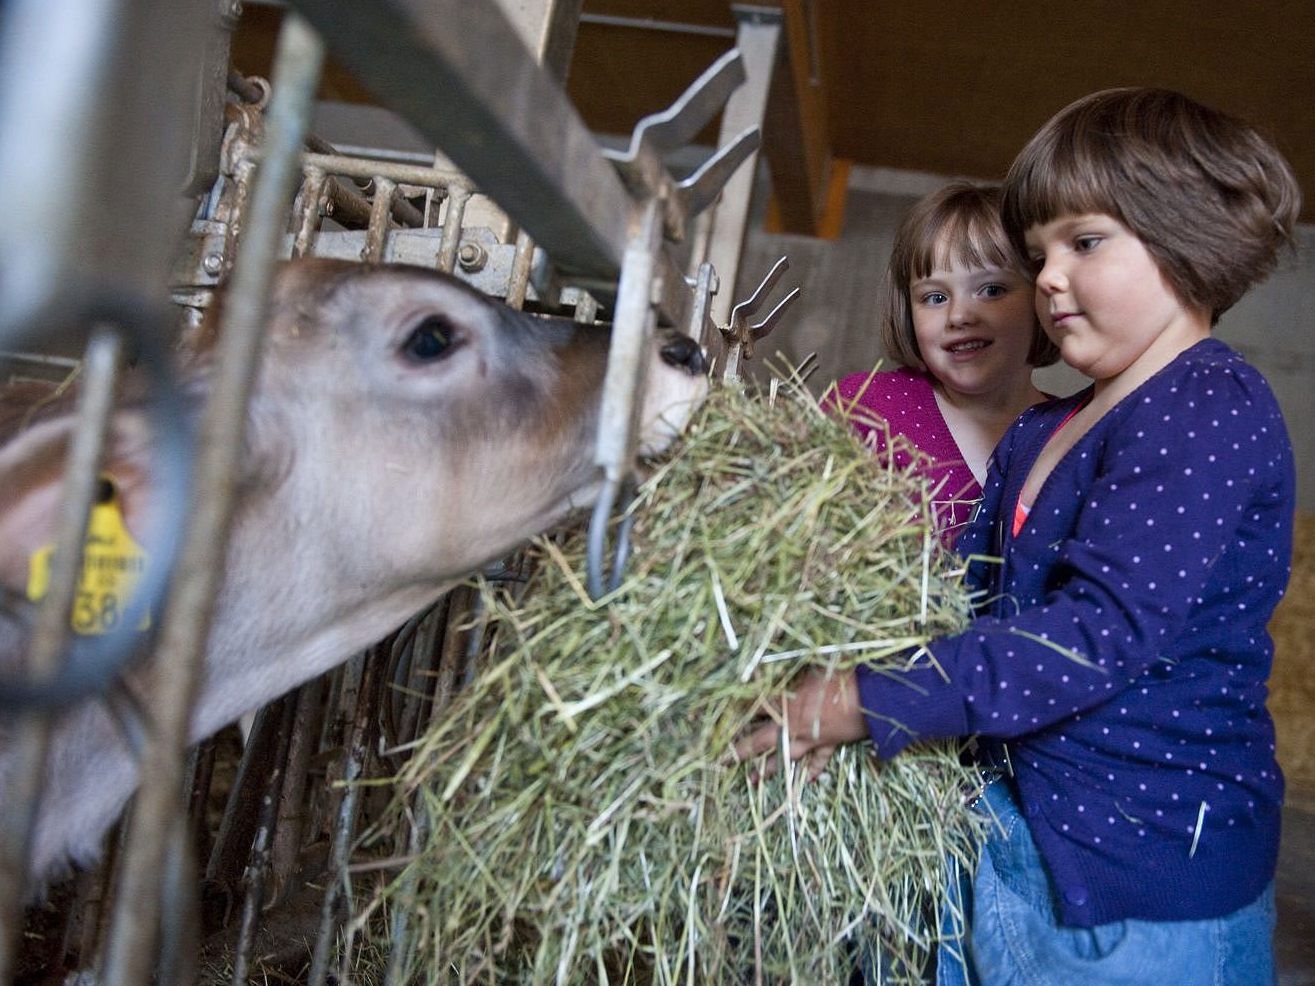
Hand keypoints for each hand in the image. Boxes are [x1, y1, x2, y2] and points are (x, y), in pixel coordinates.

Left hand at [732, 667, 868, 779]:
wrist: (872, 698)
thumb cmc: (841, 676)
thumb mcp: (810, 665)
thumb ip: (790, 668)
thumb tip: (771, 658)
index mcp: (786, 703)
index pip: (754, 709)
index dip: (737, 715)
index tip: (719, 722)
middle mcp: (794, 725)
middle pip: (761, 741)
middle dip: (741, 751)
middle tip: (724, 761)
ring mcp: (812, 738)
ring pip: (785, 757)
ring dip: (769, 769)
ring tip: (753, 780)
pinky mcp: (830, 744)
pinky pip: (819, 761)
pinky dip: (812, 771)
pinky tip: (806, 781)